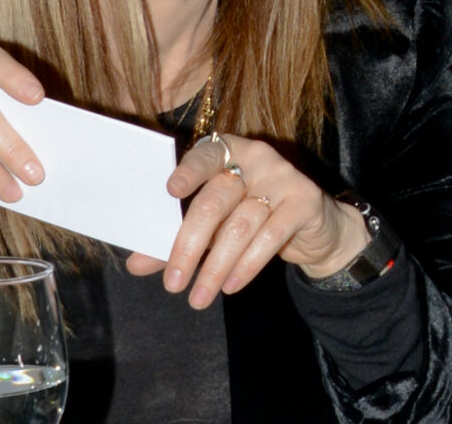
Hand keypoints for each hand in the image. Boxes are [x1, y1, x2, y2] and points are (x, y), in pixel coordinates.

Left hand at [124, 134, 366, 308]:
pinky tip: (231, 286)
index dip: (189, 171)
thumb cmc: (253, 220)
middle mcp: (257, 158)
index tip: (170, 191)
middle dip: (189, 246)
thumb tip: (136, 264)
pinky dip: (247, 265)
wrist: (316, 227)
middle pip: (215, 201)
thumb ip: (178, 239)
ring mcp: (284, 177)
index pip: (206, 154)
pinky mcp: (304, 200)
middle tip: (172, 285)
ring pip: (240, 226)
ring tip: (198, 298)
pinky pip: (270, 236)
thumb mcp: (215, 226)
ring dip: (215, 267)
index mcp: (229, 153)